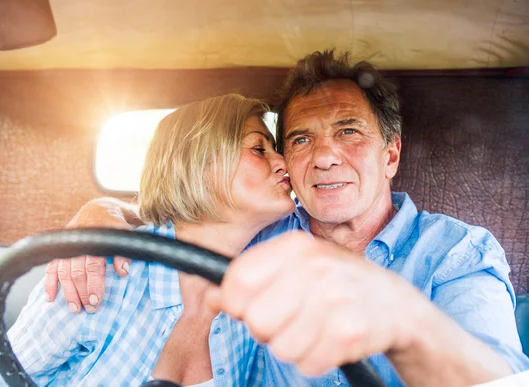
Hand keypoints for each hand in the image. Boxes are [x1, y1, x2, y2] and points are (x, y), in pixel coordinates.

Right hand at [44, 198, 137, 311]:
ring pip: (63, 272)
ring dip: (67, 292)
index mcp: (94, 239)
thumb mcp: (123, 235)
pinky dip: (49, 283)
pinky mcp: (59, 249)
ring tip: (74, 308)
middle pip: (77, 272)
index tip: (96, 300)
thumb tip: (123, 271)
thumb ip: (123, 253)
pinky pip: (51, 267)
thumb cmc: (114, 226)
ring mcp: (66, 246)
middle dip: (82, 292)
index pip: (93, 266)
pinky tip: (50, 297)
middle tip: (88, 309)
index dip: (94, 284)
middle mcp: (77, 243)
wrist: (98, 210)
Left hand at [207, 231, 423, 375]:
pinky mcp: (350, 331)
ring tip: (317, 328)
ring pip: (280, 347)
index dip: (238, 303)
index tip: (253, 306)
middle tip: (294, 318)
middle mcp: (314, 266)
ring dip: (295, 346)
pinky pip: (306, 363)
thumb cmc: (338, 284)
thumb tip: (212, 298)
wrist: (398, 305)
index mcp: (295, 247)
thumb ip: (252, 280)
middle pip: (255, 320)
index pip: (237, 281)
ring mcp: (334, 298)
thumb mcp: (296, 268)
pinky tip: (332, 340)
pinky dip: (316, 360)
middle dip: (269, 329)